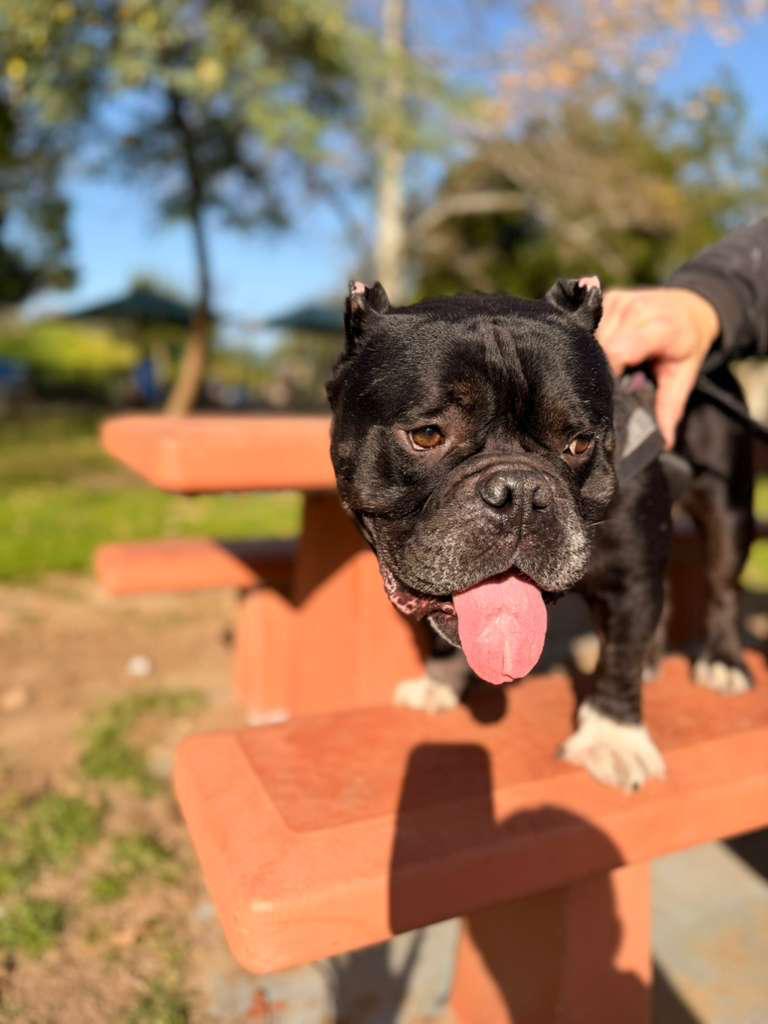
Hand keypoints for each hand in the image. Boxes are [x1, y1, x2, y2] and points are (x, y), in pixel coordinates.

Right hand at [596, 287, 719, 447]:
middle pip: (601, 344)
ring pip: (590, 334)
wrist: (692, 305)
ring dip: (588, 355)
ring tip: (591, 374)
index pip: (619, 351)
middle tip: (593, 392)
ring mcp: (620, 300)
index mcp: (660, 328)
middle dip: (595, 368)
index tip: (602, 398)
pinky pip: (588, 323)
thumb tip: (664, 442)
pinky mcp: (607, 297)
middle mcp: (637, 309)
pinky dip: (587, 341)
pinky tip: (588, 354)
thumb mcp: (684, 376)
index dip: (606, 375)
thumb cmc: (686, 345)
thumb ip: (670, 407)